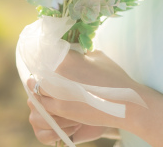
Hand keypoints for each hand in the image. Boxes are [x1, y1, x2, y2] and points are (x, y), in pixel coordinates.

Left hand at [26, 50, 145, 130]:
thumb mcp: (99, 57)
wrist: (125, 104)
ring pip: (37, 89)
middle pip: (38, 72)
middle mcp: (58, 75)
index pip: (46, 53)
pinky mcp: (61, 110)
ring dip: (41, 88)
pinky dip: (46, 101)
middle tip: (48, 73)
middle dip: (42, 73)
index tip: (50, 55)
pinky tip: (55, 99)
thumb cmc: (114, 78)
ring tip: (50, 87)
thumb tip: (72, 54)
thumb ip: (81, 55)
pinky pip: (44, 104)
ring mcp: (58, 94)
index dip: (47, 54)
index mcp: (67, 58)